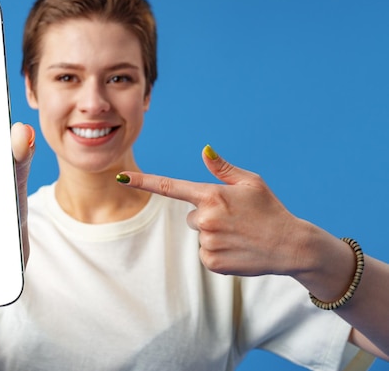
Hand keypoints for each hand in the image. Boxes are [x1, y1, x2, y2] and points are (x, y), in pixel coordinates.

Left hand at [118, 145, 304, 276]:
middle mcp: (206, 218)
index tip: (121, 178)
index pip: (170, 187)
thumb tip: (203, 150)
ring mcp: (207, 242)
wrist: (291, 246)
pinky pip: (204, 253)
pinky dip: (218, 252)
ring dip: (214, 235)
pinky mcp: (211, 262)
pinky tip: (237, 249)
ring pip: (199, 235)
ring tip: (239, 235)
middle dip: (208, 217)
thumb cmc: (270, 210)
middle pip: (191, 216)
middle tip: (234, 221)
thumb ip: (223, 169)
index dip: (143, 182)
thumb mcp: (251, 183)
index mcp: (212, 195)